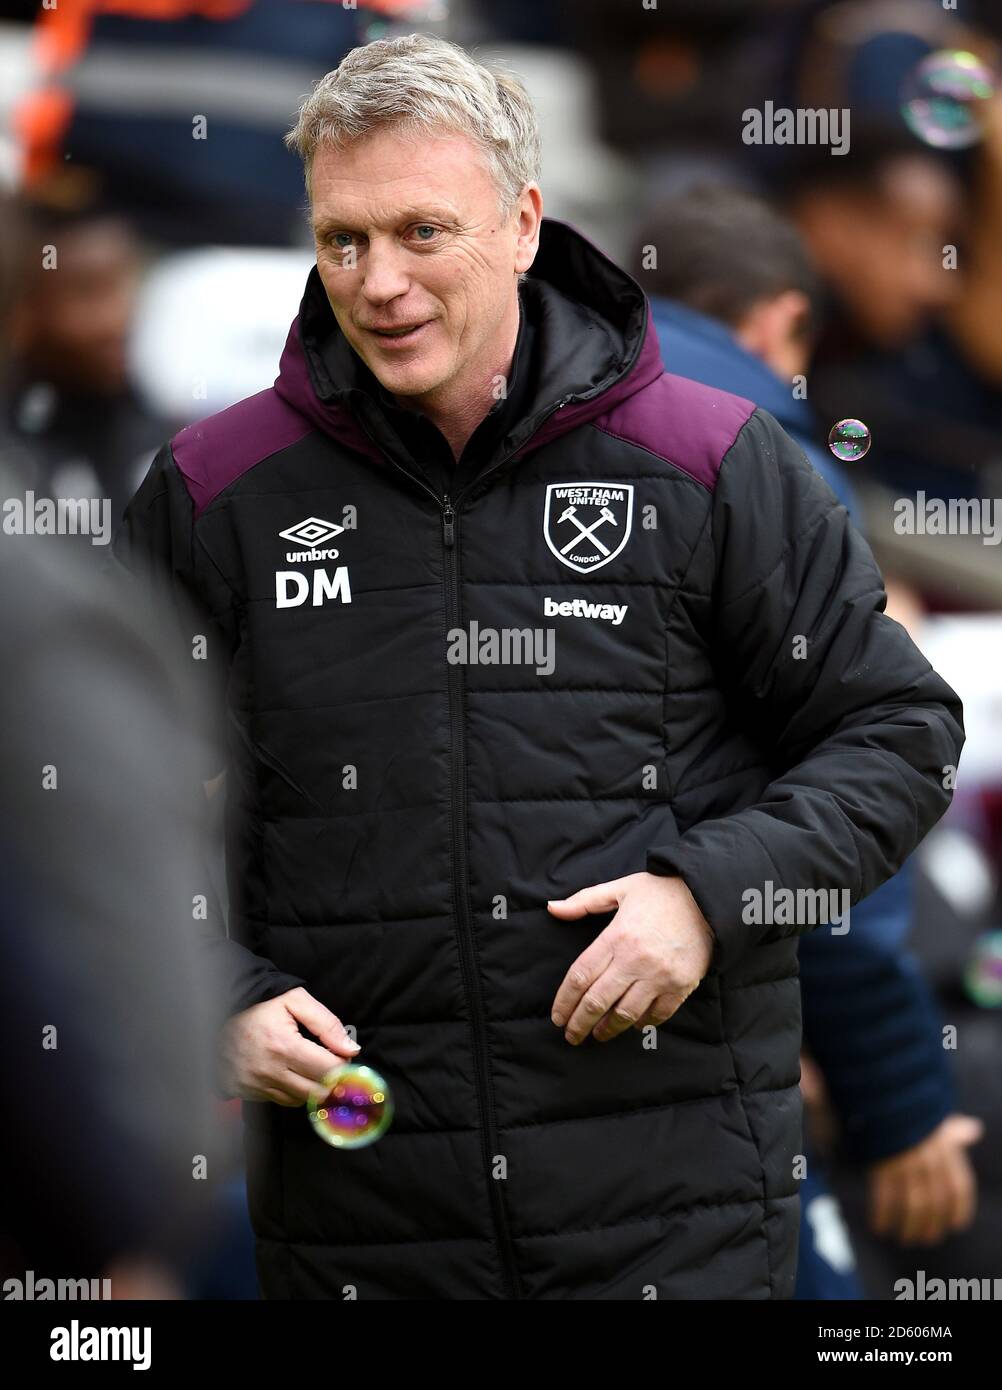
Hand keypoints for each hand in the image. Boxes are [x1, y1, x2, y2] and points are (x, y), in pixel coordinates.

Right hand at [218, 986, 360, 1105]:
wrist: (216, 1007)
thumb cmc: (259, 1003)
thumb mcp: (295, 1000)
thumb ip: (327, 1024)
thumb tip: (351, 1050)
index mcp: (284, 1046)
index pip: (329, 1071)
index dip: (344, 1066)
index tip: (344, 1057)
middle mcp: (268, 1071)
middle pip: (317, 1092)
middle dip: (332, 1081)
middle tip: (332, 1065)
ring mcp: (254, 1084)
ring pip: (299, 1100)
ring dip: (312, 1088)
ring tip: (311, 1067)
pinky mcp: (244, 1090)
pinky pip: (279, 1101)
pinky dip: (292, 1091)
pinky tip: (291, 1073)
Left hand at [547, 872, 714, 1044]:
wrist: (708, 898)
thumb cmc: (661, 892)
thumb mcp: (620, 889)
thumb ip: (584, 901)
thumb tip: (552, 908)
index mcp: (616, 937)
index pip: (581, 976)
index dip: (565, 1001)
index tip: (557, 1016)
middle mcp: (635, 960)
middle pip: (598, 1001)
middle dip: (579, 1023)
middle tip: (571, 1036)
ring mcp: (659, 976)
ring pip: (626, 1014)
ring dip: (608, 1029)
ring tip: (598, 1034)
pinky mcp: (681, 986)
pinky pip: (657, 1014)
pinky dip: (642, 1023)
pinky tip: (632, 1025)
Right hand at [867, 1114, 982, 1244]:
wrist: (881, 1092)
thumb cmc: (908, 1107)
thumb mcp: (935, 1116)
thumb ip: (954, 1131)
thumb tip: (974, 1129)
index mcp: (945, 1149)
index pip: (959, 1187)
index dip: (959, 1209)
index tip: (956, 1226)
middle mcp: (930, 1160)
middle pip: (935, 1202)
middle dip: (931, 1225)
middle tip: (926, 1239)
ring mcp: (906, 1163)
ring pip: (912, 1205)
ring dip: (908, 1227)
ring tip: (905, 1239)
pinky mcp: (883, 1164)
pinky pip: (884, 1197)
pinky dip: (882, 1215)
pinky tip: (879, 1227)